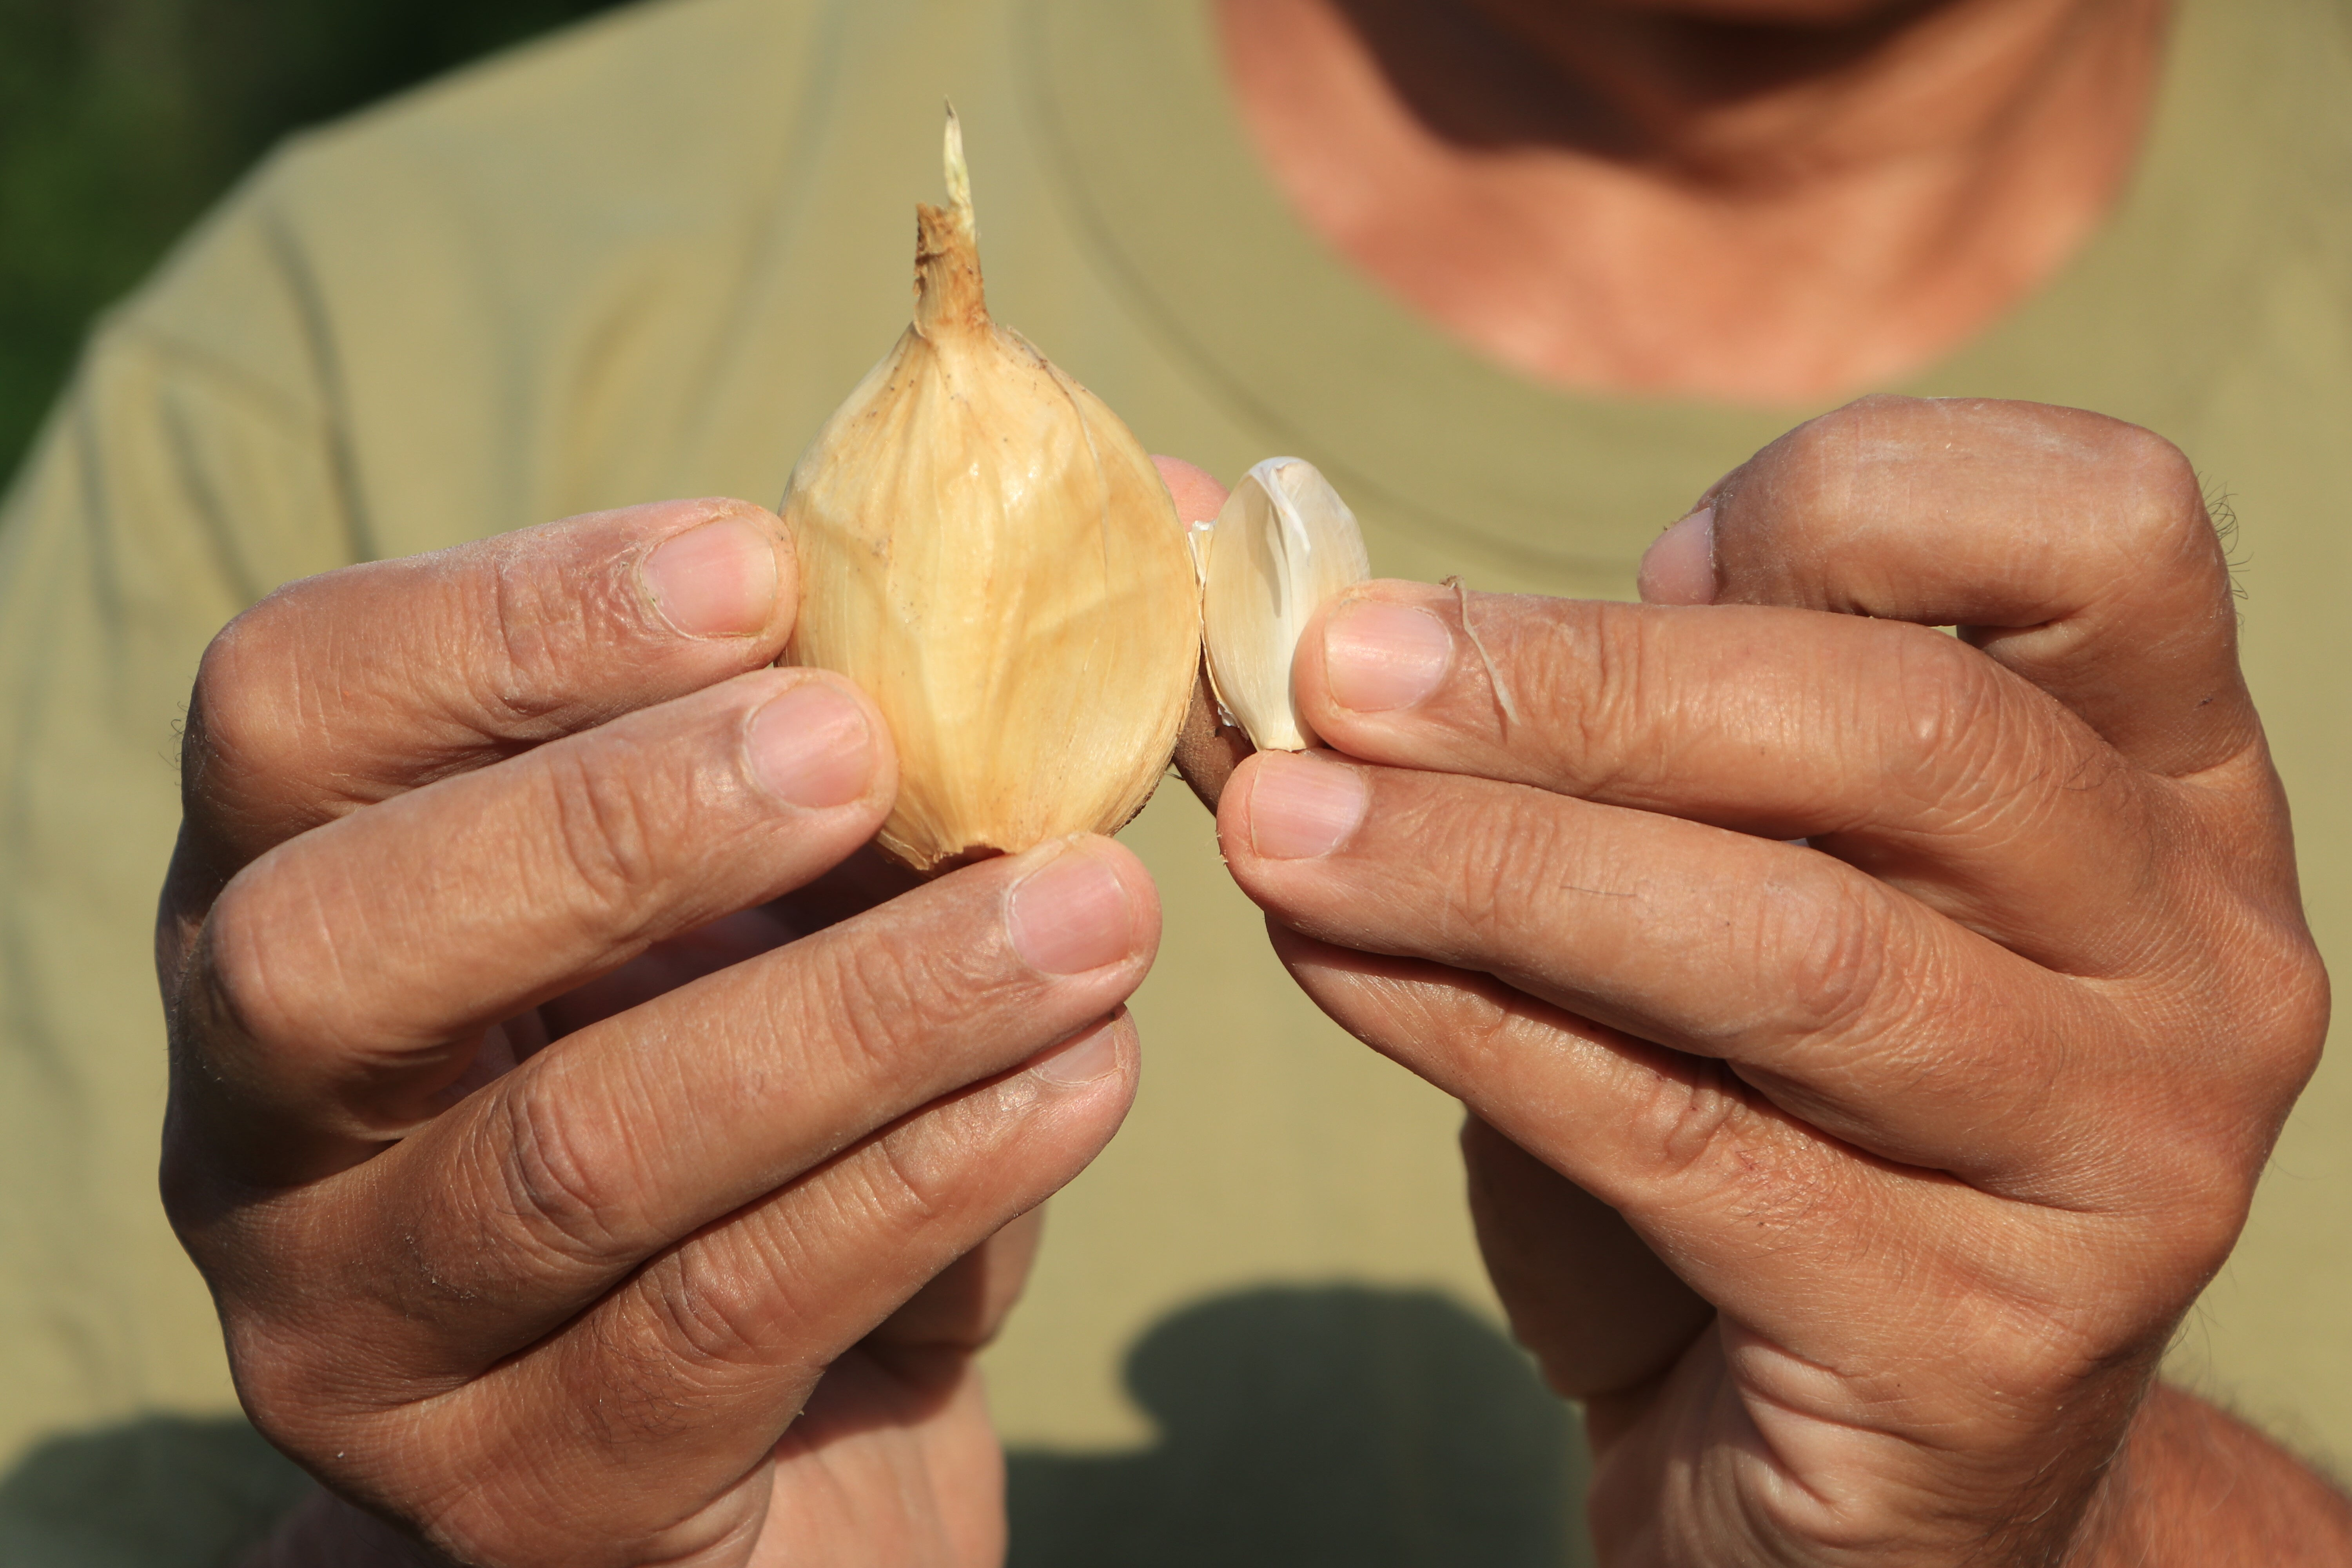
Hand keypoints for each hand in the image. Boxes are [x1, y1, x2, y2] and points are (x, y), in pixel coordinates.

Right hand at [158, 498, 1153, 1567]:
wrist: (762, 1431)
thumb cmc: (754, 1093)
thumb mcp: (753, 911)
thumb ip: (813, 774)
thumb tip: (997, 620)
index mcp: (283, 907)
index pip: (292, 715)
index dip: (510, 623)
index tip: (760, 565)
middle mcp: (260, 1131)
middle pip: (346, 950)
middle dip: (621, 823)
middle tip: (870, 744)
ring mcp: (366, 1338)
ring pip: (583, 1152)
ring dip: (865, 1013)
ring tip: (1091, 918)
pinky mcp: (527, 1496)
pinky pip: (727, 1320)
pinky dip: (931, 1180)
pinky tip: (1086, 1077)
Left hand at [1211, 398, 2334, 1562]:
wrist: (1843, 1443)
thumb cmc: (1763, 1111)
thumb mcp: (1701, 870)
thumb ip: (1553, 720)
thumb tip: (1252, 562)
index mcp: (2166, 781)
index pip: (2098, 527)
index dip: (1844, 502)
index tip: (1639, 556)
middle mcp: (2196, 954)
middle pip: (1906, 730)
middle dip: (1579, 686)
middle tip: (1337, 674)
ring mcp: (2120, 1159)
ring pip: (1789, 947)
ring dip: (1493, 861)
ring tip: (1279, 825)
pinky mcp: (1978, 1342)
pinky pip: (1684, 1143)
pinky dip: (1472, 1030)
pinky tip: (1328, 961)